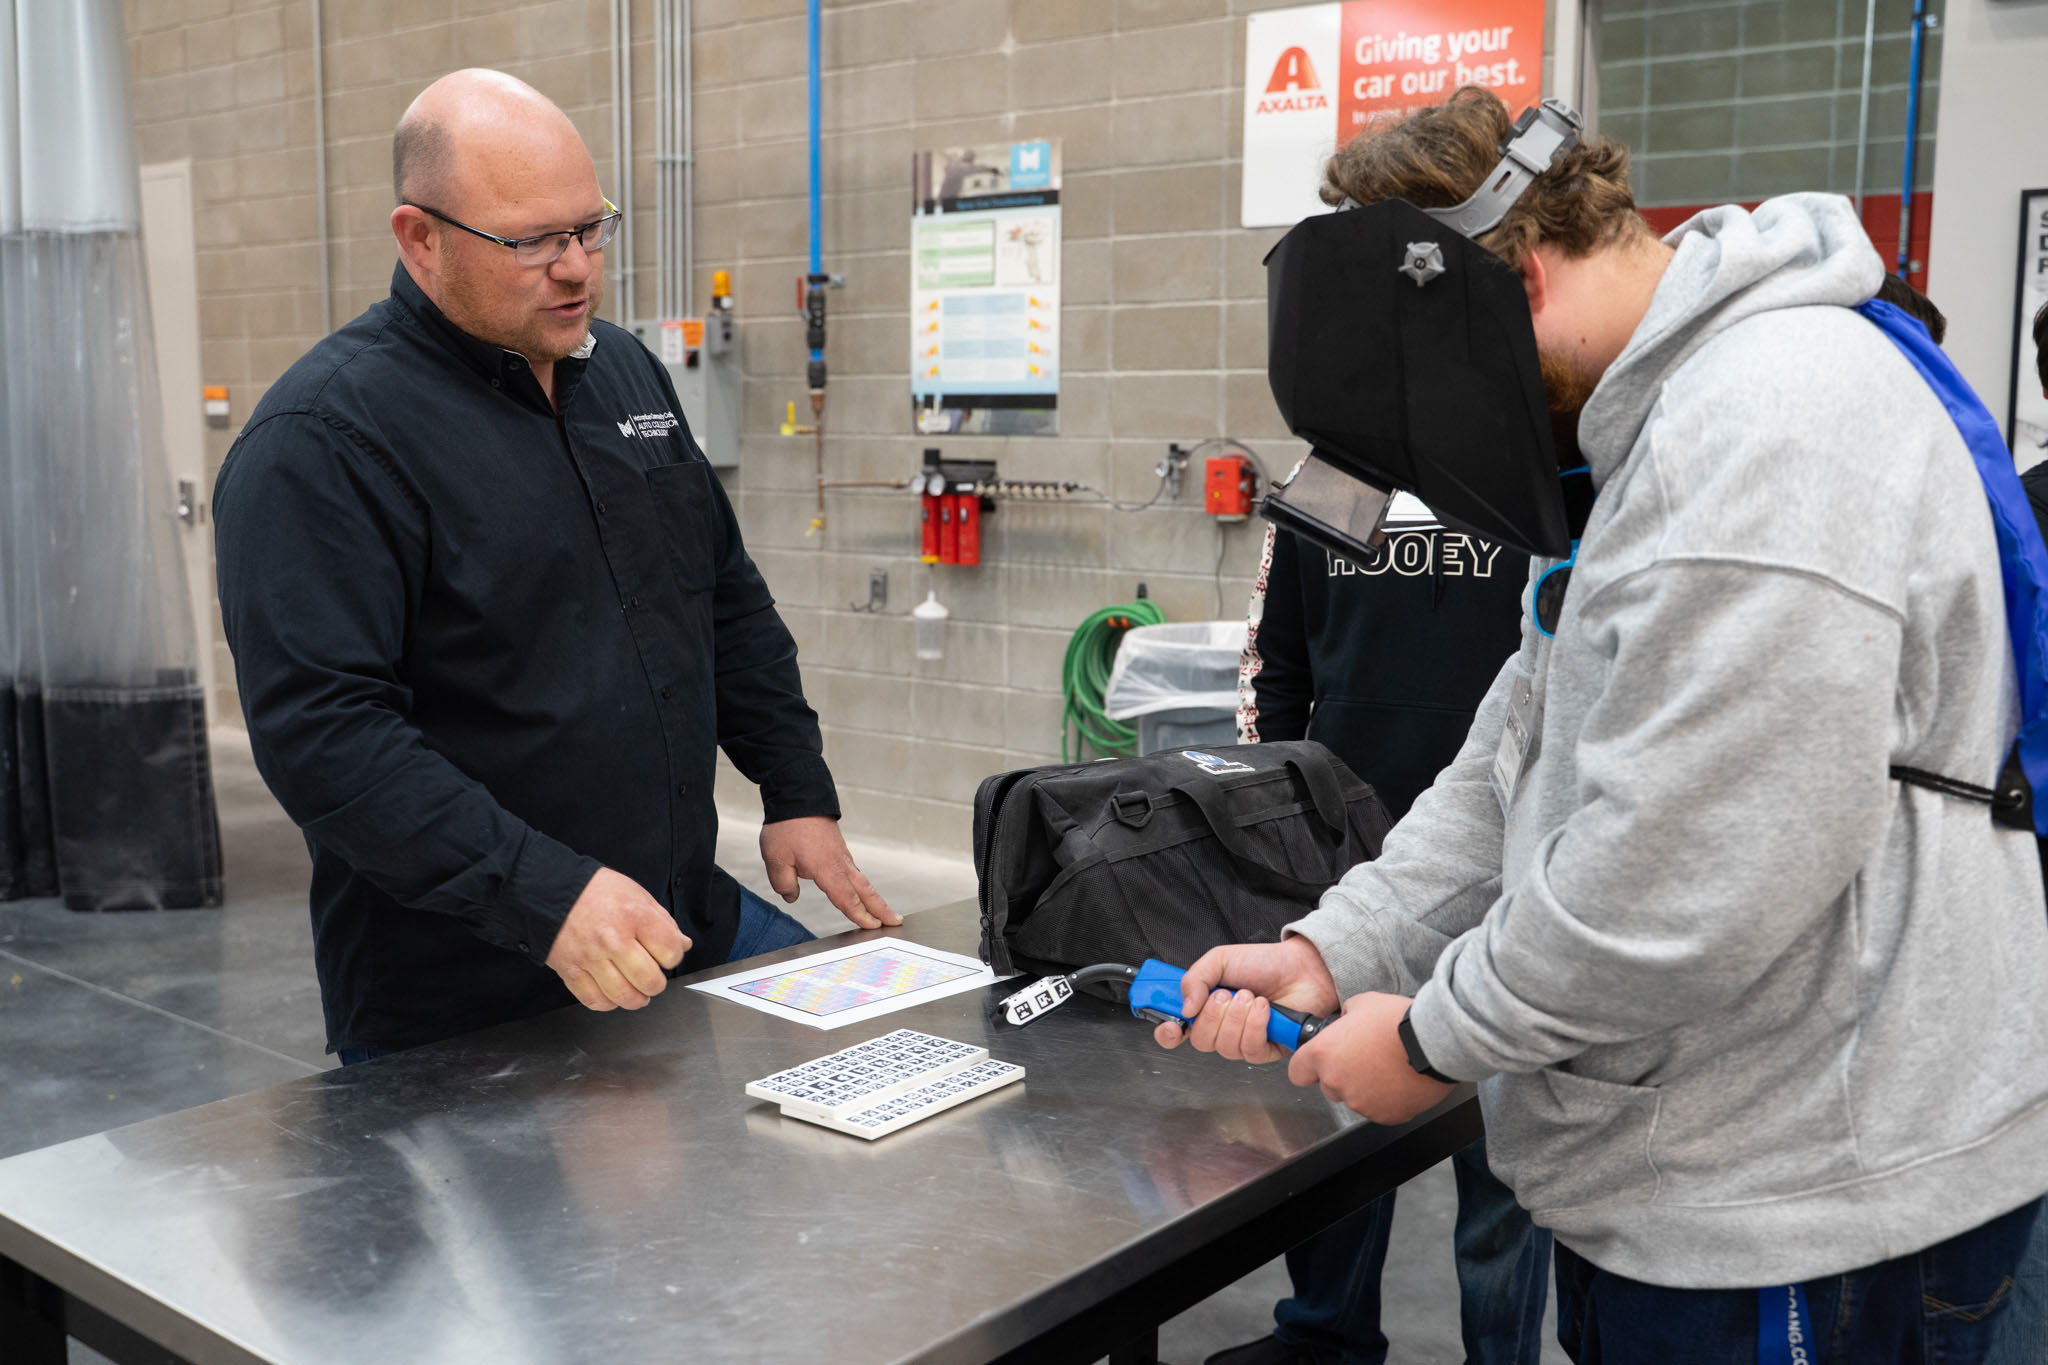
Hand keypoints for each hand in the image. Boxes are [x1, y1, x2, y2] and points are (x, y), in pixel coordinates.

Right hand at [546, 867, 691, 1010]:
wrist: (550, 890)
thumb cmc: (594, 890)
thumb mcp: (636, 894)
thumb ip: (663, 921)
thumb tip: (683, 944)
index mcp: (634, 916)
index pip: (670, 952)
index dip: (673, 957)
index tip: (666, 955)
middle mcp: (613, 939)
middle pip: (649, 980)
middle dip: (656, 983)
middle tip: (653, 978)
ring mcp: (590, 958)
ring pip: (623, 996)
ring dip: (636, 999)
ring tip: (637, 992)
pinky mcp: (570, 970)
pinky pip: (594, 1000)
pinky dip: (608, 1003)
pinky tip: (612, 993)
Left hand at [759, 816, 900, 929]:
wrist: (797, 795)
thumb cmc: (787, 826)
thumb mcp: (776, 859)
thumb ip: (783, 883)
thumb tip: (792, 896)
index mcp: (826, 869)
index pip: (845, 898)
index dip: (859, 915)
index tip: (873, 927)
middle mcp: (839, 863)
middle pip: (864, 890)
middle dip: (880, 908)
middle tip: (895, 921)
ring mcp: (841, 854)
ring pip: (861, 880)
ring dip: (874, 897)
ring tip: (884, 911)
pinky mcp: (838, 848)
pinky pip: (853, 871)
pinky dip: (861, 884)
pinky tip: (860, 890)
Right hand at [1152, 936, 1339, 1061]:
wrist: (1302, 969)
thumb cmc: (1264, 963)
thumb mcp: (1221, 959)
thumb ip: (1195, 978)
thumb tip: (1184, 1008)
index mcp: (1204, 1006)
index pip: (1176, 1030)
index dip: (1168, 1033)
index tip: (1172, 1025)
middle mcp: (1221, 1027)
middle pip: (1200, 1041)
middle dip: (1213, 1015)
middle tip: (1226, 994)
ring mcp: (1242, 1040)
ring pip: (1225, 1047)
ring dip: (1237, 1018)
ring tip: (1250, 996)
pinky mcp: (1265, 1050)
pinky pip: (1250, 1050)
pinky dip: (1256, 1026)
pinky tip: (1264, 1009)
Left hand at [1287, 992, 1457, 1124]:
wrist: (1433, 1043)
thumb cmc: (1398, 1021)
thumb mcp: (1361, 1003)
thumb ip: (1344, 1017)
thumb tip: (1345, 1022)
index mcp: (1324, 1054)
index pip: (1297, 1072)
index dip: (1307, 1067)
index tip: (1317, 1063)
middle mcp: (1337, 1083)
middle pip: (1328, 1087)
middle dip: (1341, 1075)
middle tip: (1364, 1058)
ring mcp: (1361, 1103)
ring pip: (1354, 1098)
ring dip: (1365, 1087)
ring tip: (1387, 1067)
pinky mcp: (1384, 1116)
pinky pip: (1378, 1109)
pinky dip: (1386, 1098)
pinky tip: (1399, 1079)